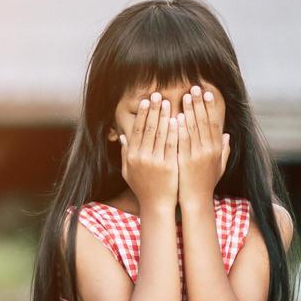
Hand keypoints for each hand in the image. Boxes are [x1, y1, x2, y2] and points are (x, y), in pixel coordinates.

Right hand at [119, 92, 178, 211]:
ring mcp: (155, 162)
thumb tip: (122, 136)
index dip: (142, 114)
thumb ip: (125, 154)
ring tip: (168, 102)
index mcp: (132, 156)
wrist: (157, 205)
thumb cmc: (143, 188)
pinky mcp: (169, 166)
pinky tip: (177, 119)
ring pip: (160, 134)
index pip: (137, 130)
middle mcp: (142, 157)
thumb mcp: (128, 172)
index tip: (146, 101)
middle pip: (148, 128)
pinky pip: (171, 144)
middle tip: (158, 95)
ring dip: (164, 116)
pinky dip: (174, 131)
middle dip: (153, 110)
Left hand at [177, 85, 228, 205]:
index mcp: (217, 149)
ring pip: (194, 128)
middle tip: (195, 88)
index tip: (207, 93)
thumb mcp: (219, 166)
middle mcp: (209, 150)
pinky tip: (176, 116)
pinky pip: (182, 141)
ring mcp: (197, 155)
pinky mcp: (185, 161)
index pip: (214, 123)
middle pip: (204, 122)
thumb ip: (224, 150)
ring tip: (185, 96)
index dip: (211, 107)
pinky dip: (180, 128)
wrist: (196, 200)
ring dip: (189, 111)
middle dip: (199, 103)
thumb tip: (228, 135)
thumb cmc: (206, 183)